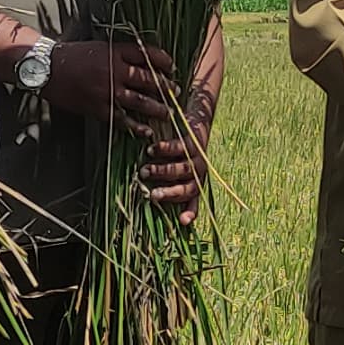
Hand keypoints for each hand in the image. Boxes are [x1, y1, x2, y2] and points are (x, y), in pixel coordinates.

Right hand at [52, 39, 193, 135]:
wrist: (46, 68)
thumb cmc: (71, 56)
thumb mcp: (98, 48)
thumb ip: (118, 54)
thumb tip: (140, 63)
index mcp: (114, 51)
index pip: (146, 53)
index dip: (163, 60)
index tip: (172, 67)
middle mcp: (114, 69)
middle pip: (147, 78)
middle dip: (165, 86)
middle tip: (176, 92)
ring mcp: (106, 90)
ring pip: (139, 100)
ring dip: (157, 107)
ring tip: (168, 113)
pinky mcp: (97, 107)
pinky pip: (121, 118)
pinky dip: (135, 126)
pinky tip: (146, 130)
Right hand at [132, 108, 205, 222]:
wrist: (194, 122)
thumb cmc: (177, 150)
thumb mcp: (173, 168)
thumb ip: (165, 182)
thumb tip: (145, 196)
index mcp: (195, 183)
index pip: (193, 201)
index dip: (190, 212)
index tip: (182, 222)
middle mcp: (199, 173)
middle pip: (186, 189)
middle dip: (169, 193)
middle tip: (152, 195)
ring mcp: (198, 157)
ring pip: (181, 169)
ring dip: (162, 171)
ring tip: (145, 170)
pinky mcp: (193, 141)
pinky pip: (179, 148)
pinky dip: (164, 149)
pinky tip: (151, 150)